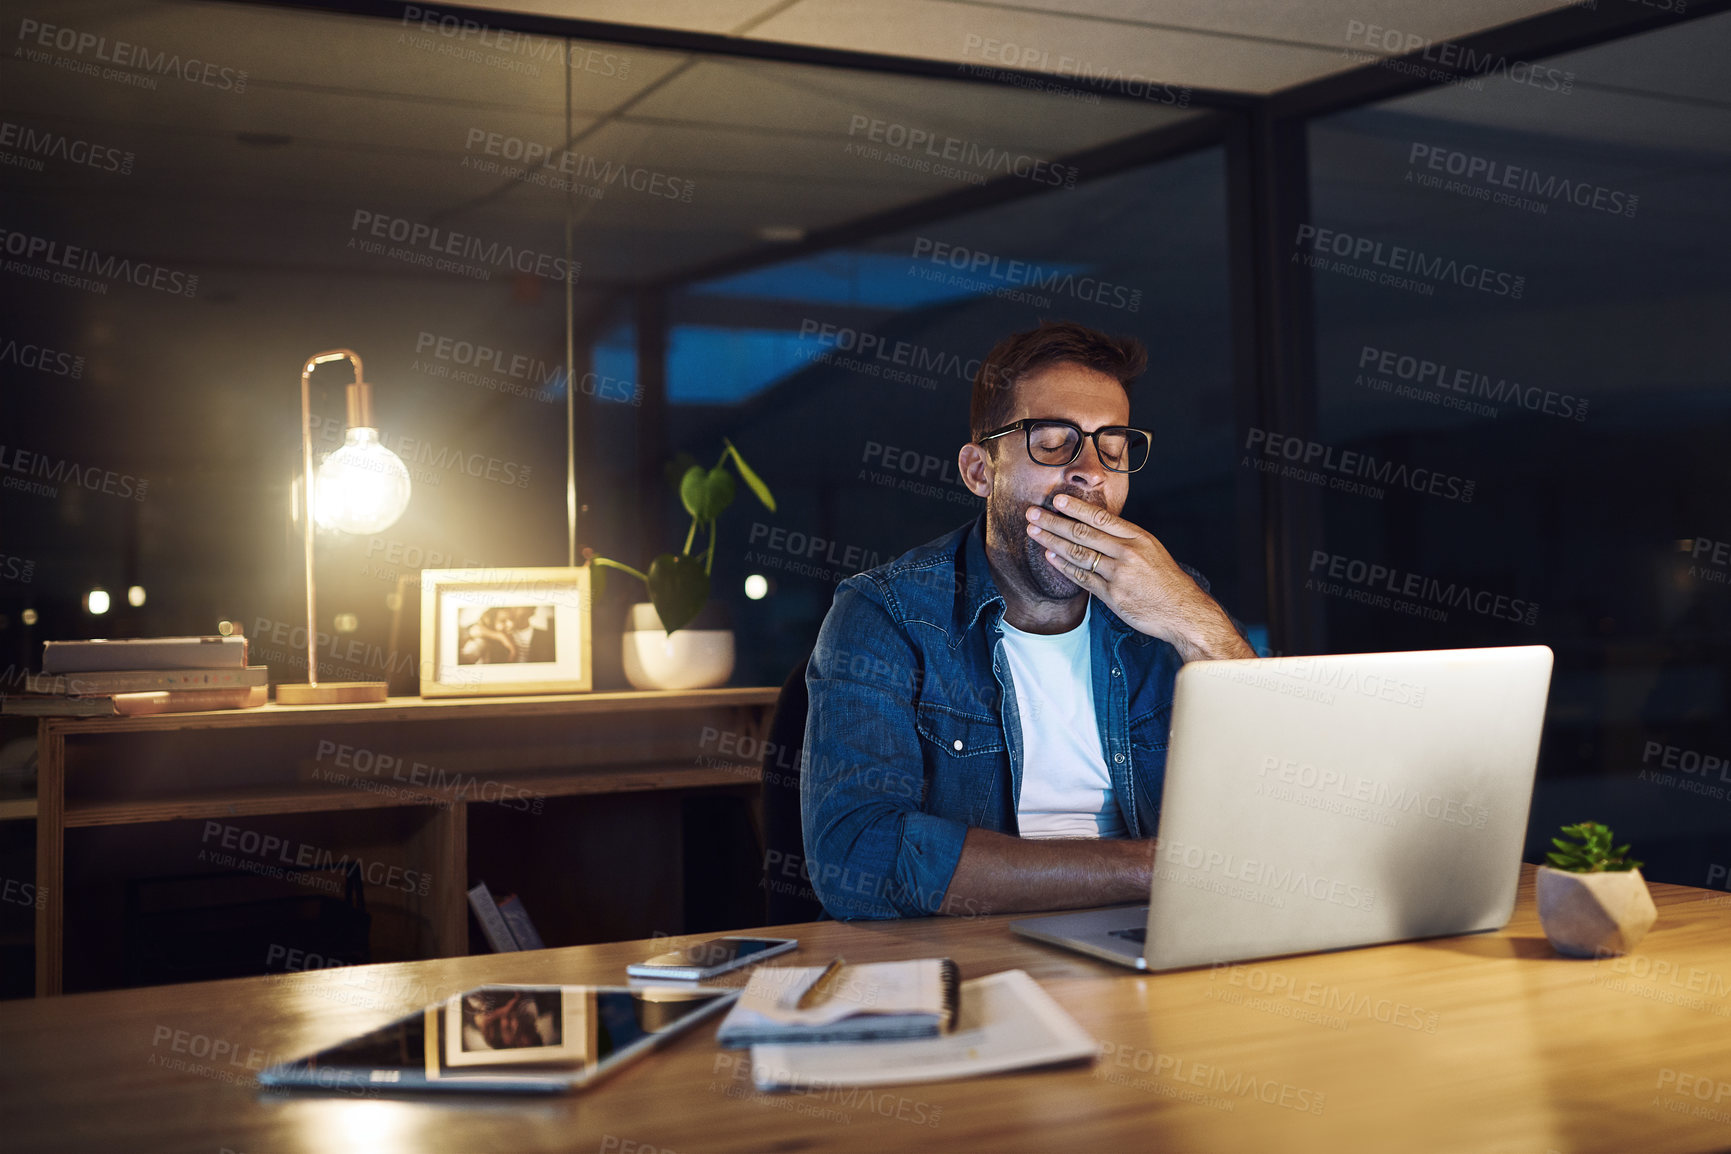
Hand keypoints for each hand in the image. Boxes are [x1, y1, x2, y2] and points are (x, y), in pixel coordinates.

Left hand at [1025, 494, 1254, 661]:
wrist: (1184, 612)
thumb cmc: (1167, 581)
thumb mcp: (1152, 550)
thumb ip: (1125, 539)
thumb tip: (1096, 528)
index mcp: (1138, 538)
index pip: (1101, 518)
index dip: (1076, 508)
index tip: (1056, 500)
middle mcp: (1128, 553)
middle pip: (1083, 533)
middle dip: (1054, 522)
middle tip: (1032, 513)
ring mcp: (1119, 575)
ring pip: (1078, 554)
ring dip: (1052, 542)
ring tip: (1034, 532)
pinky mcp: (1112, 596)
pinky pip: (1082, 578)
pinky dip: (1064, 566)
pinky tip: (1050, 557)